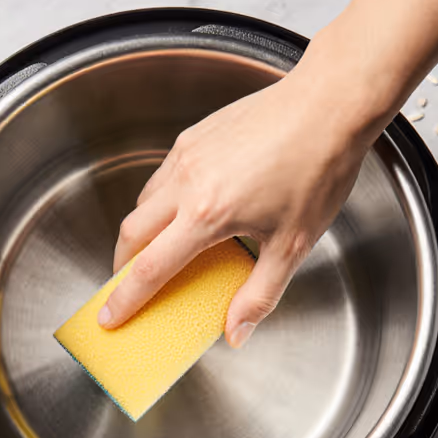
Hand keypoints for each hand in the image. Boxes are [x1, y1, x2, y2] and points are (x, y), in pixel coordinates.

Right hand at [98, 61, 379, 348]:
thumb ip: (260, 294)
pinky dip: (160, 201)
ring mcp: (187, 154)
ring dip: (141, 231)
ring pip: (144, 201)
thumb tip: (236, 332)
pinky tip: (185, 209)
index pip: (148, 269)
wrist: (328, 105)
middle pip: (131, 233)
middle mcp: (187, 182)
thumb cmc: (317, 169)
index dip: (125, 299)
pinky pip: (163, 176)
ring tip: (159, 250)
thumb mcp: (293, 245)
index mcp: (207, 215)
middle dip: (122, 266)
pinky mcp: (195, 135)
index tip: (109, 318)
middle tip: (129, 286)